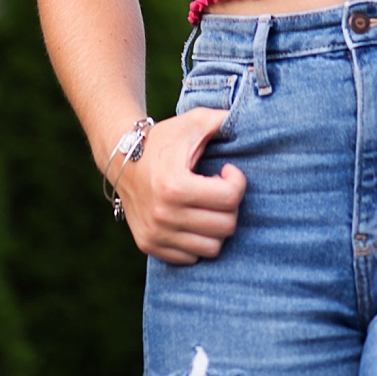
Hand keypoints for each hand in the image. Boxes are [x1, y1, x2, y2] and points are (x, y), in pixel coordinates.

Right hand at [112, 108, 246, 264]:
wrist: (122, 160)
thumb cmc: (164, 139)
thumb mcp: (195, 121)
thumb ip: (224, 119)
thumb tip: (254, 118)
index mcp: (176, 186)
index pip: (230, 198)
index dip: (237, 181)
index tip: (227, 170)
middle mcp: (163, 215)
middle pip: (225, 226)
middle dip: (230, 205)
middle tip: (219, 189)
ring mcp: (155, 234)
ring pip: (211, 247)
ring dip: (216, 226)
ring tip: (207, 205)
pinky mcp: (149, 245)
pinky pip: (190, 257)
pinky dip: (198, 240)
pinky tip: (193, 218)